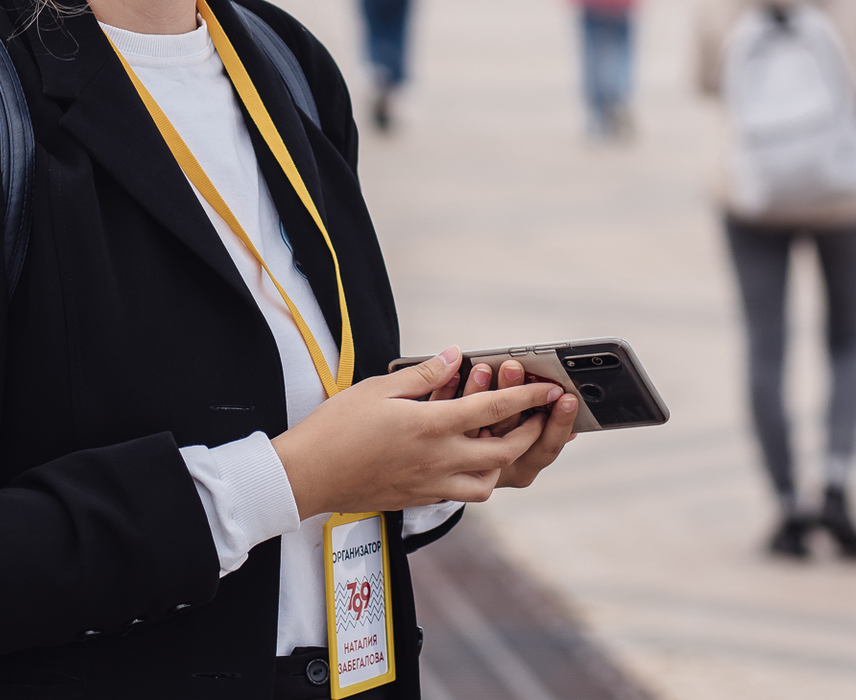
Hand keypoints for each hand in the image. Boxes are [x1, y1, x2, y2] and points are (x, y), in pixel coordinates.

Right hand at [271, 349, 563, 517]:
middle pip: (503, 452)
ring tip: (501, 443)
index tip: (547, 389)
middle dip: (528, 433)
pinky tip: (465, 463)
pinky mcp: (418, 498)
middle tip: (537, 417)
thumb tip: (453, 357)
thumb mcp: (379, 388)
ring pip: (487, 482)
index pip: (493, 409)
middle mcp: (439, 460)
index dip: (525, 397)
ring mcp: (430, 484)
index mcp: (432, 426)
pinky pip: (461, 494)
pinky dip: (475, 479)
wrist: (308, 475)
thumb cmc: (336, 428)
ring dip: (502, 463)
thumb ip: (423, 374)